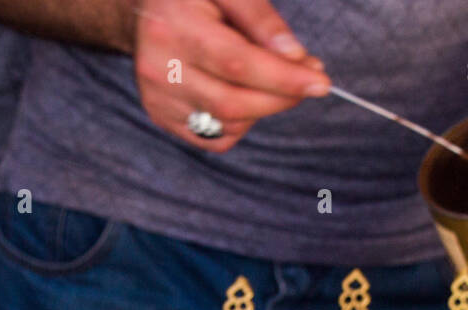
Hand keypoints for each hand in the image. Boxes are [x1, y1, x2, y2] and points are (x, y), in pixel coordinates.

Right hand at [133, 0, 330, 152]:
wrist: (147, 11)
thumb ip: (261, 18)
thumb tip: (295, 57)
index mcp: (173, 26)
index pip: (237, 63)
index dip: (283, 78)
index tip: (320, 82)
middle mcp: (158, 67)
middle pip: (233, 102)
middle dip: (280, 97)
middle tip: (307, 79)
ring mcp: (157, 97)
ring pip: (228, 124)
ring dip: (262, 108)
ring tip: (268, 77)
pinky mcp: (161, 117)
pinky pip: (216, 138)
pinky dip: (241, 123)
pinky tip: (241, 93)